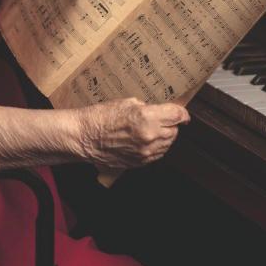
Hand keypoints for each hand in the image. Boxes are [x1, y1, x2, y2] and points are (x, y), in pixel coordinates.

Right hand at [76, 98, 190, 168]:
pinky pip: (158, 154)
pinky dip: (156, 147)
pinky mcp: (140, 162)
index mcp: (147, 118)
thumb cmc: (100, 117)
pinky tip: (146, 140)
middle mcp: (149, 136)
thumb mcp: (126, 103)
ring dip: (164, 136)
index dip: (181, 113)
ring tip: (152, 129)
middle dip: (171, 124)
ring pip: (168, 144)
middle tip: (162, 119)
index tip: (182, 113)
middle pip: (174, 130)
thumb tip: (160, 112)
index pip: (177, 115)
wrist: (84, 137)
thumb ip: (147, 108)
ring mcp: (145, 152)